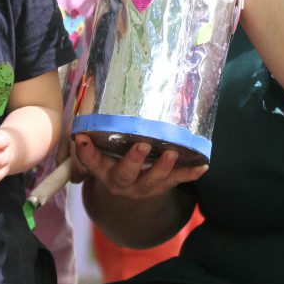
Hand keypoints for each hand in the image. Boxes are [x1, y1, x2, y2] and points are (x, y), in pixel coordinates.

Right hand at [74, 133, 206, 200]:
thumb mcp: (101, 149)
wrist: (127, 187)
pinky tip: (203, 166)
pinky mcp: (161, 186)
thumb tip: (91, 95)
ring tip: (173, 152)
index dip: (85, 151)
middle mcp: (120, 181)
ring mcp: (142, 186)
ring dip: (163, 167)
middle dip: (134, 160)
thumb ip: (97, 131)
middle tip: (143, 145)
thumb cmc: (112, 158)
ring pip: (152, 181)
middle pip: (125, 173)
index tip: (81, 137)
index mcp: (103, 169)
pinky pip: (176, 181)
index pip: (91, 160)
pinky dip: (190, 174)